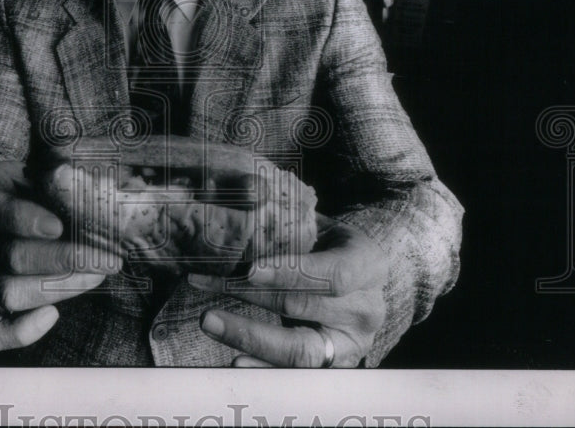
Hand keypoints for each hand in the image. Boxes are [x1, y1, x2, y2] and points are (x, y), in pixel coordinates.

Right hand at [0, 161, 122, 351]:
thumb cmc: (27, 191)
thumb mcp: (35, 172)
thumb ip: (56, 178)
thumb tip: (91, 184)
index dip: (26, 220)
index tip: (59, 225)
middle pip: (11, 257)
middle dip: (64, 260)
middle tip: (106, 258)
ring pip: (8, 292)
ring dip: (60, 288)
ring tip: (96, 276)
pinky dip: (22, 330)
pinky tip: (52, 315)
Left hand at [188, 215, 387, 366]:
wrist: (363, 283)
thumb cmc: (334, 247)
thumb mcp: (325, 228)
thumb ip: (293, 221)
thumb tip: (244, 200)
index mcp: (368, 265)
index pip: (332, 274)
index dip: (291, 273)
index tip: (249, 269)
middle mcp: (365, 310)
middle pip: (304, 307)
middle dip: (251, 296)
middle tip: (206, 282)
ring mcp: (351, 344)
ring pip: (299, 349)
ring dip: (249, 336)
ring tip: (210, 320)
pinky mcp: (333, 367)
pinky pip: (295, 374)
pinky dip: (263, 369)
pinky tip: (235, 361)